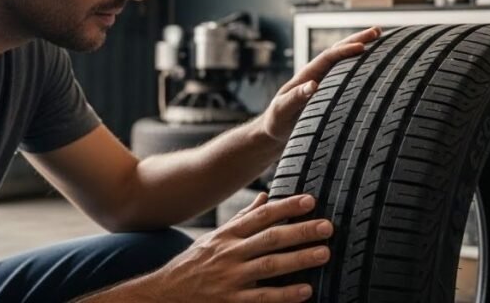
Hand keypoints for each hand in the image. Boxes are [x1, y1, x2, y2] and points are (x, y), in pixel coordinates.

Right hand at [146, 193, 332, 301]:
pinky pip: (262, 298)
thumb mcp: (214, 238)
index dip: (287, 207)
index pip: (262, 216)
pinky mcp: (231, 302)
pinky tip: (306, 291)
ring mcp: (230, 279)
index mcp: (228, 235)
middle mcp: (230, 254)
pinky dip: (284, 295)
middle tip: (327, 226)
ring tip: (324, 253)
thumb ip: (242, 219)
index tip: (311, 201)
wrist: (162, 295)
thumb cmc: (193, 264)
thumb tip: (266, 197)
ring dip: (299, 259)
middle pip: (270, 238)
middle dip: (300, 231)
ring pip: (270, 266)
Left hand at [260, 27, 380, 142]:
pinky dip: (360, 66)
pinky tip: (373, 64)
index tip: (362, 47)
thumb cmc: (277, 121)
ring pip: (345, 61)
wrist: (275, 131)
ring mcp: (324, 81)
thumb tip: (312, 85)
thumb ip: (295, 97)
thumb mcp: (282, 109)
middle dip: (358, 39)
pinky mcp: (330, 91)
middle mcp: (317, 74)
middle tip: (378, 31)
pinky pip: (347, 75)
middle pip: (339, 51)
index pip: (328, 57)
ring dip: (360, 48)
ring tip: (380, 38)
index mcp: (307, 75)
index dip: (345, 51)